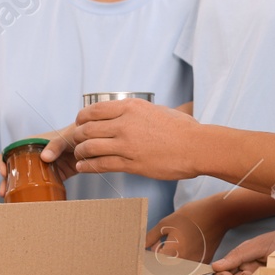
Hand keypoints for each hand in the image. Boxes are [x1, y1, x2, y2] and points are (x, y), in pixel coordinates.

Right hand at [0, 128, 75, 199]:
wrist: (91, 144)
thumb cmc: (74, 135)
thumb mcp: (63, 138)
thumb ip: (54, 145)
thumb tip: (44, 157)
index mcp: (31, 144)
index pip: (11, 151)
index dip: (3, 161)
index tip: (3, 171)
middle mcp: (34, 156)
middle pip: (14, 168)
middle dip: (6, 180)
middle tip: (4, 191)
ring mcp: (43, 168)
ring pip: (26, 179)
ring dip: (17, 188)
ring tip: (11, 198)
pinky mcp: (54, 177)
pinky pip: (42, 185)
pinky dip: (35, 193)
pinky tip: (31, 200)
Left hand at [43, 97, 201, 180]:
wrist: (197, 147)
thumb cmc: (183, 129)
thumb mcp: (158, 110)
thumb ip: (138, 112)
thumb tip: (128, 114)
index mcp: (131, 107)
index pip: (94, 110)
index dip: (82, 117)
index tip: (80, 123)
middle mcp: (125, 124)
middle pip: (88, 129)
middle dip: (78, 136)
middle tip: (78, 141)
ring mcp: (127, 144)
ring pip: (91, 147)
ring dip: (81, 152)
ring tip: (80, 156)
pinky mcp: (131, 164)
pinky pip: (102, 164)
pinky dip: (89, 166)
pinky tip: (84, 167)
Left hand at [147, 209, 220, 263]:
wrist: (218, 214)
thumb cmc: (191, 216)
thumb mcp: (165, 223)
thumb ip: (150, 237)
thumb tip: (141, 247)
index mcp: (172, 255)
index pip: (152, 266)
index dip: (146, 260)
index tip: (144, 253)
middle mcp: (183, 264)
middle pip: (163, 270)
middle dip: (156, 261)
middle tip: (154, 246)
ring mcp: (194, 265)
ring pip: (175, 270)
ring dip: (167, 261)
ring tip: (166, 244)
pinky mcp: (203, 263)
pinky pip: (186, 266)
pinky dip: (180, 259)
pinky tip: (179, 245)